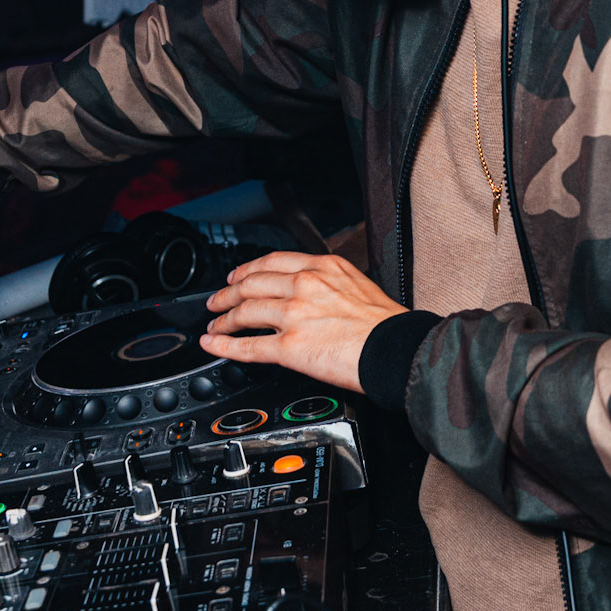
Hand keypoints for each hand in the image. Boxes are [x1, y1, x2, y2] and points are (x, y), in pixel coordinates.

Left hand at [202, 252, 403, 393]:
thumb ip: (330, 284)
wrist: (396, 349)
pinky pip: (248, 346)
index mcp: (322, 268)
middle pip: (251, 284)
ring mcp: (293, 315)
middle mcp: (304, 285)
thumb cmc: (387, 325)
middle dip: (228, 293)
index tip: (238, 276)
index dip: (248, 269)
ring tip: (215, 326)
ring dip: (223, 319)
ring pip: (244, 312)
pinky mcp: (289, 347)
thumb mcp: (358, 285)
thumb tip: (314, 295)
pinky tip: (214, 346)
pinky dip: (224, 346)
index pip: (273, 262)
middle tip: (217, 301)